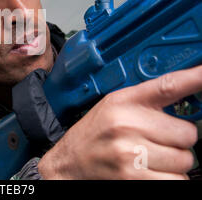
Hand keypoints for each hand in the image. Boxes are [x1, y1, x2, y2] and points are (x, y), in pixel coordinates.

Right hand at [38, 65, 201, 179]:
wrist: (70, 162)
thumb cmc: (94, 134)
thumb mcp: (114, 106)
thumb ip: (146, 101)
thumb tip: (186, 96)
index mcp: (124, 101)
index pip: (168, 86)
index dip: (196, 77)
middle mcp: (128, 123)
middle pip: (187, 133)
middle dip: (177, 141)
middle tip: (156, 141)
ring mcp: (131, 152)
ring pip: (185, 160)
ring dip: (173, 163)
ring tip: (149, 159)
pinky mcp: (134, 178)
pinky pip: (178, 181)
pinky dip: (169, 179)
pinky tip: (150, 172)